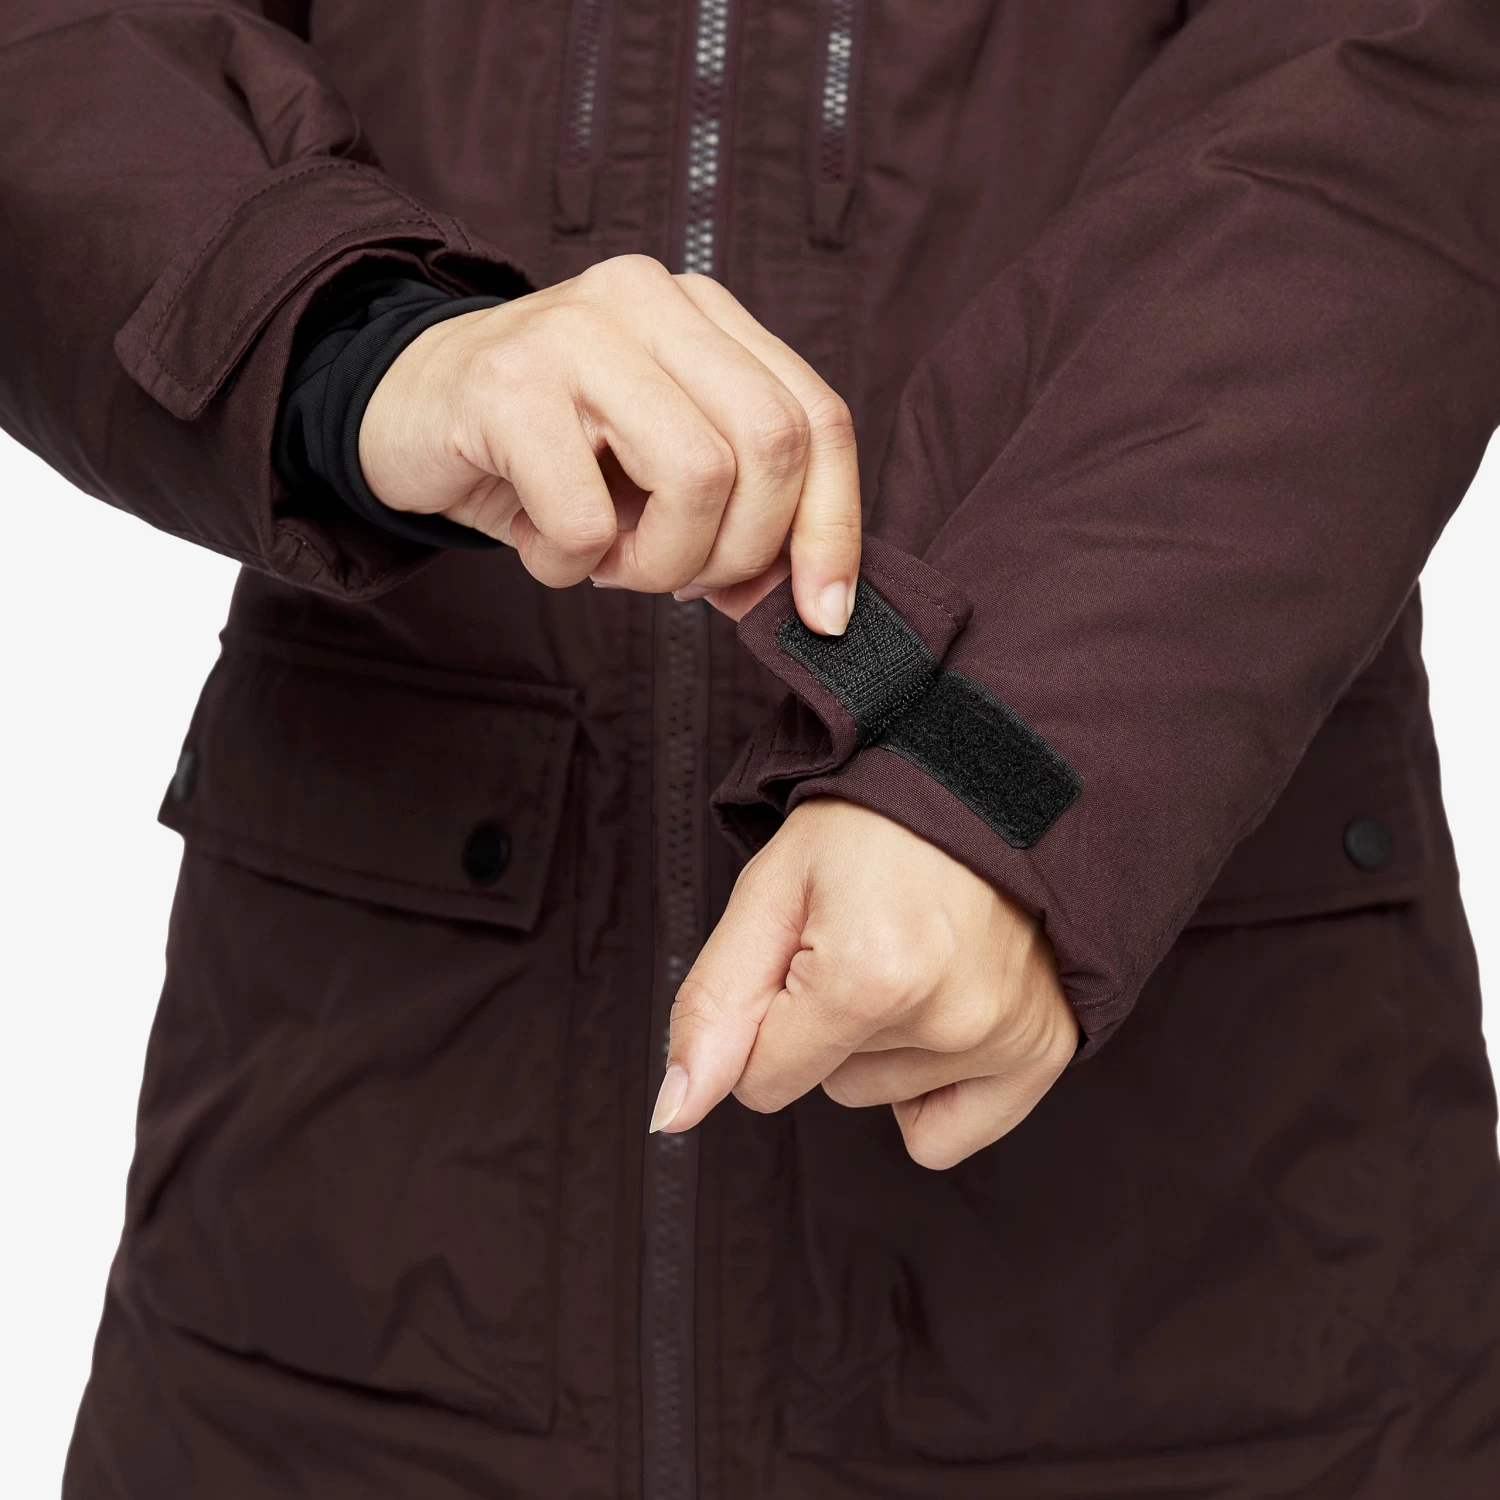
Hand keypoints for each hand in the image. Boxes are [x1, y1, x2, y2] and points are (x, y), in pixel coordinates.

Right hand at [359, 255, 860, 633]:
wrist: (406, 410)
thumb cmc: (547, 453)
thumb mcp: (658, 469)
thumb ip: (739, 510)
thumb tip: (812, 602)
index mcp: (704, 315)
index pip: (816, 417)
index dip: (832, 528)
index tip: (822, 615)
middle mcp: (649, 302)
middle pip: (770, 446)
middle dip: (739, 553)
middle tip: (680, 583)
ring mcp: (576, 331)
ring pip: (696, 478)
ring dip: (657, 565)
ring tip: (605, 561)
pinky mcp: (505, 382)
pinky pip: (586, 519)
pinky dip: (569, 565)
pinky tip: (540, 543)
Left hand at [651, 799, 1077, 1168]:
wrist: (977, 777)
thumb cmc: (870, 824)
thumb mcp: (770, 891)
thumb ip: (714, 1005)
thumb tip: (676, 1110)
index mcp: (870, 976)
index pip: (763, 1081)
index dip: (765, 1015)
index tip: (803, 946)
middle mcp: (950, 1018)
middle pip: (829, 1087)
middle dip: (826, 1022)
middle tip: (864, 932)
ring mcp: (1006, 1037)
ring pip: (885, 1098)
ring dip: (882, 1040)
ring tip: (912, 950)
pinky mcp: (1046, 1048)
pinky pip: (950, 1132)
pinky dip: (932, 1088)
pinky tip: (941, 1011)